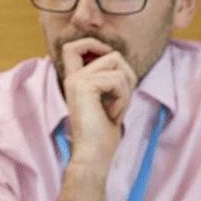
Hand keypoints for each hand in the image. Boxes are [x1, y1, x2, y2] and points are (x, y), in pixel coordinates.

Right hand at [59, 37, 137, 169]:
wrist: (93, 155)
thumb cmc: (102, 134)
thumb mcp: (107, 100)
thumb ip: (109, 79)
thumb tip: (118, 58)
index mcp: (75, 81)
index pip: (73, 47)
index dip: (94, 44)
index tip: (107, 63)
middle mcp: (72, 78)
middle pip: (112, 55)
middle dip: (127, 76)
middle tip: (120, 100)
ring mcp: (77, 80)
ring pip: (118, 66)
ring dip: (126, 90)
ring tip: (115, 110)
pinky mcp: (85, 86)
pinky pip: (118, 80)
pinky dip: (123, 99)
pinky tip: (112, 115)